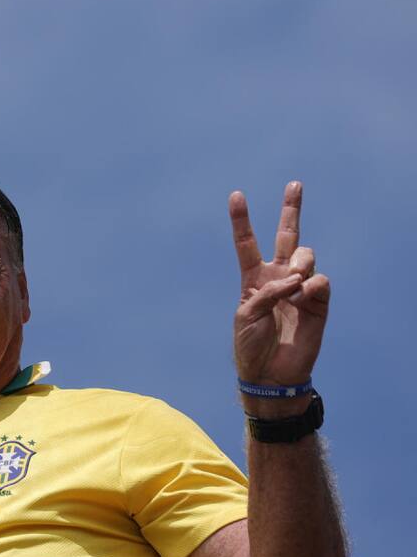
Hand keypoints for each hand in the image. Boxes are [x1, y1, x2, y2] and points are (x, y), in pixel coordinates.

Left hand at [229, 182, 330, 400]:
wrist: (270, 372)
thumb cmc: (250, 344)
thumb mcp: (246, 314)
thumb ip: (267, 292)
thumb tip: (297, 280)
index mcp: (253, 278)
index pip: (246, 243)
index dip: (241, 220)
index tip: (236, 194)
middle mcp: (277, 277)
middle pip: (287, 236)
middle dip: (292, 209)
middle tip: (294, 184)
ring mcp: (300, 287)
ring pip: (305, 255)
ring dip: (299, 264)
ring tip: (294, 282)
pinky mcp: (318, 302)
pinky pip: (319, 280)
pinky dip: (311, 286)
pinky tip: (305, 295)